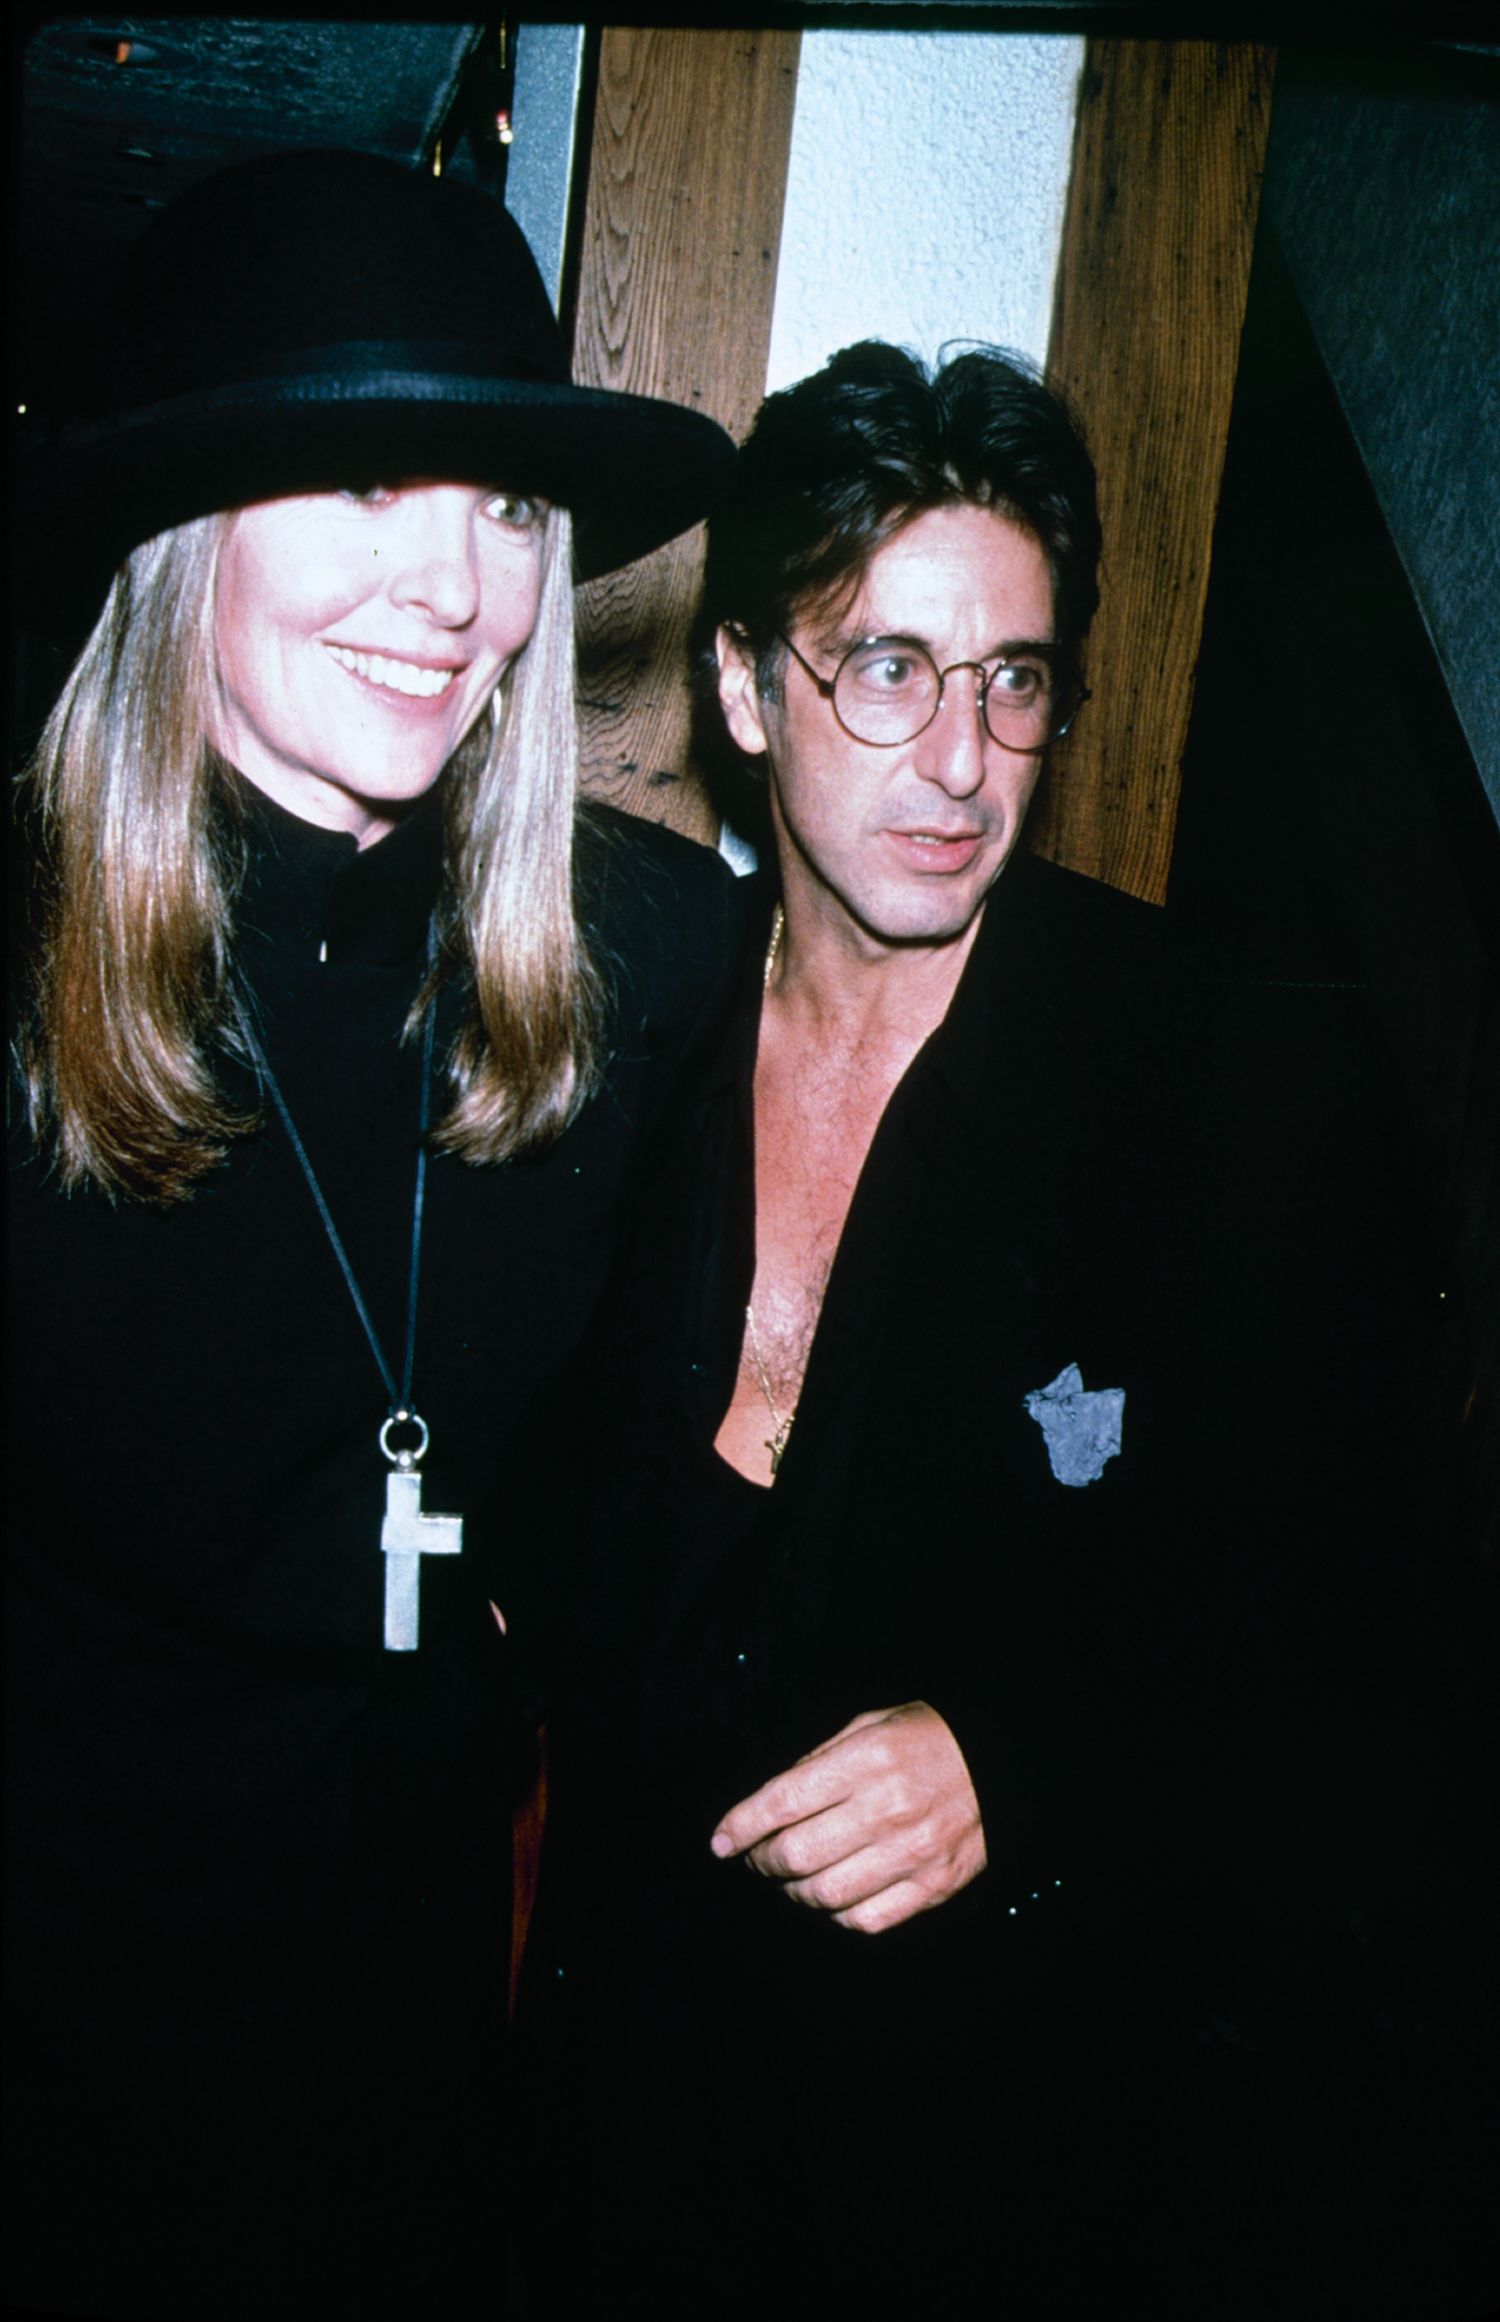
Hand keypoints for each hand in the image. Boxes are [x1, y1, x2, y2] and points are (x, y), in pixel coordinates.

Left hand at [710, 1702, 986, 1933]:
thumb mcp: (872, 1724)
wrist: (1004, 1763)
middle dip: (762, 1861)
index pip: (782, 1801)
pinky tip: (831, 1896)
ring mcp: (911, 1853)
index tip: (720, 1841)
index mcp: (866, 1761)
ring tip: (790, 1878)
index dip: (741, 1825)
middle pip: (795, 1854)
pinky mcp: (933, 1886)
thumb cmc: (929, 1737)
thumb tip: (771, 1802)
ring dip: (793, 1890)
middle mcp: (886, 1809)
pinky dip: (836, 1914)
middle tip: (757, 1856)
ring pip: (824, 1894)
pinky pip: (866, 1919)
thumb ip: (819, 1760)